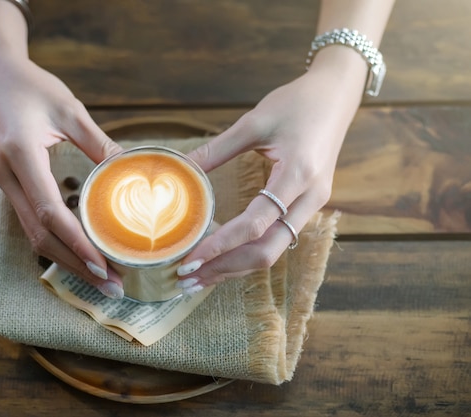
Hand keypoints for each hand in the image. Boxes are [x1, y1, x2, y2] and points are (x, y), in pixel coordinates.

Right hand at [0, 57, 123, 296]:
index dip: (77, 243)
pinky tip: (79, 254)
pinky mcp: (9, 184)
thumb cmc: (33, 86)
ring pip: (34, 234)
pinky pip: (32, 222)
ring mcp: (4, 183)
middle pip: (40, 235)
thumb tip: (130, 174)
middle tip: (110, 285)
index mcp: (20, 155)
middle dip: (75, 264)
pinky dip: (56, 242)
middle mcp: (6, 176)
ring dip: (66, 259)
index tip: (104, 265)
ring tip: (100, 278)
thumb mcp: (71, 109)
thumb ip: (99, 143)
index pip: (50, 211)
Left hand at [176, 65, 362, 292]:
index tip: (190, 258)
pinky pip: (279, 239)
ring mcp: (313, 205)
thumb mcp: (254, 121)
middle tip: (188, 277)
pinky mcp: (308, 205)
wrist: (336, 95)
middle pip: (267, 250)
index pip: (256, 223)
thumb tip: (180, 168)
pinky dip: (249, 253)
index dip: (221, 244)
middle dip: (226, 267)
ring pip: (274, 251)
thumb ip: (216, 149)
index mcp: (298, 174)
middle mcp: (311, 198)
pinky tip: (224, 258)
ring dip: (236, 266)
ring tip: (200, 276)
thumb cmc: (297, 102)